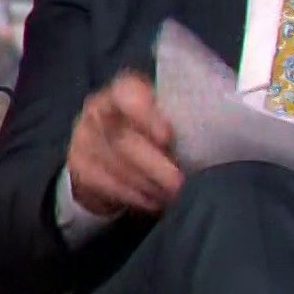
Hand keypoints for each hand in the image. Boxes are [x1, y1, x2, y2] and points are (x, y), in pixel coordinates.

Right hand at [65, 71, 181, 216]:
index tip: (167, 137)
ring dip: (149, 184)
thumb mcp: (158, 116)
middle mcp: (97, 110)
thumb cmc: (144, 130)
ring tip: (173, 194)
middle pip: (123, 139)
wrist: (101, 152)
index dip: (146, 114)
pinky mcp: (79, 168)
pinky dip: (136, 196)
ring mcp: (83, 140)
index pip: (127, 92)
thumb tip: (213, 137)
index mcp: (121, 91)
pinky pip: (109, 186)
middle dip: (155, 165)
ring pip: (117, 166)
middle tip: (179, 182)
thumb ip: (176, 119)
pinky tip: (154, 201)